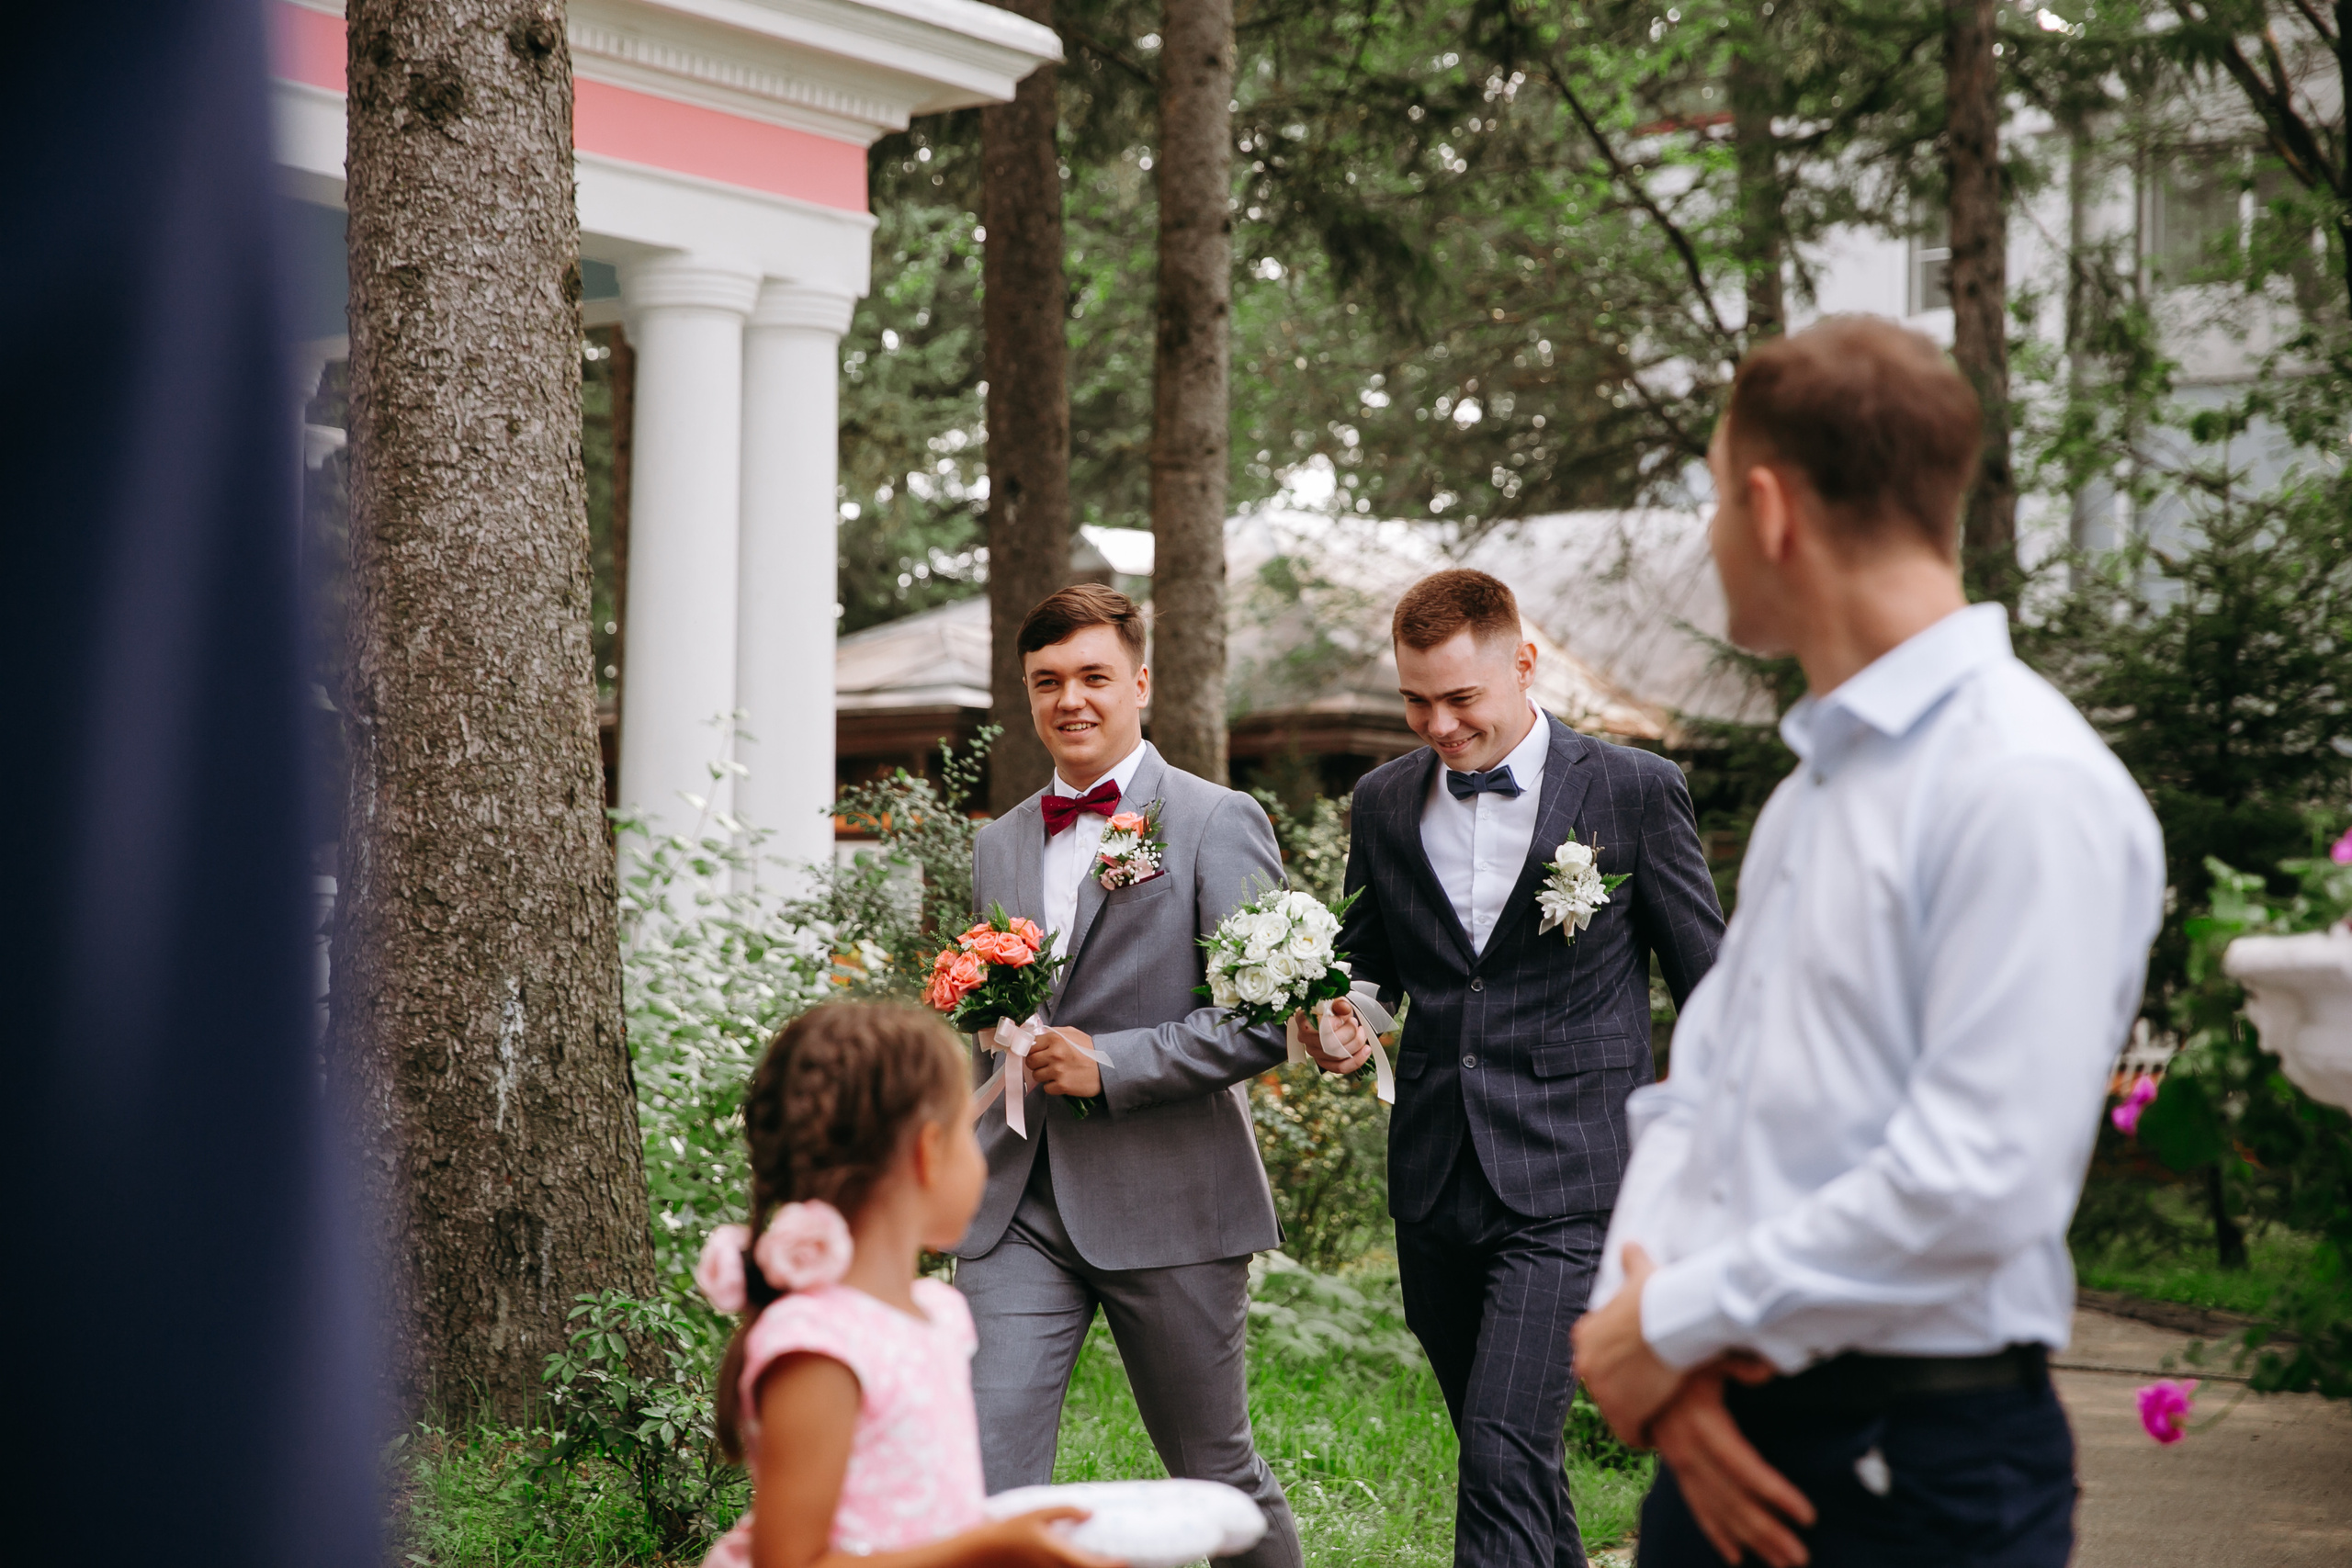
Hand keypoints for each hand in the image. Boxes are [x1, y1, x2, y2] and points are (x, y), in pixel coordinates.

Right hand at [966, 1507, 1123, 1567]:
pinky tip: (1080, 1565)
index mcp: (1059, 1554)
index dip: (1112, 1566)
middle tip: (1120, 1563)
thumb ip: (1065, 1511)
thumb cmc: (1012, 1530)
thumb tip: (1090, 1512)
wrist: (987, 1552)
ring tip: (1102, 1564)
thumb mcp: (1038, 1513)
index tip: (1126, 1560)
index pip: (1092, 1566)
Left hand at [1029, 1027, 1101, 1099]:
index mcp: (1055, 1038)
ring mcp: (1058, 1070)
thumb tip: (1035, 1036)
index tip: (1037, 1053)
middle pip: (1030, 1061)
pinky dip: (1052, 1086)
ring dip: (1044, 1076)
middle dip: (1037, 1063)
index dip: (1032, 1050)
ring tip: (1057, 1072)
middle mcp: (1055, 1054)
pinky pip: (1046, 1088)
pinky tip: (1062, 1081)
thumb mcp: (1073, 1033)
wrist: (1108, 1068)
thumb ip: (1053, 1033)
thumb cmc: (1091, 1050)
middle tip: (1047, 1064)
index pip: (1029, 1045)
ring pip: (1036, 1075)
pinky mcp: (1062, 1085)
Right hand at [1294, 998, 1373, 1073]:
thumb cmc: (1333, 1011)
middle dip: (1349, 1034)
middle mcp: (1305, 1038)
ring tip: (1361, 1033)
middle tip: (1355, 1024)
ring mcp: (1313, 1052)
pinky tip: (1366, 1050)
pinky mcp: (1324, 1063)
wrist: (1335, 1020)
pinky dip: (1357, 1060)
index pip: (1316, 1027)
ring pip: (1337, 1056)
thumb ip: (1340, 1003)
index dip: (1333, 1024)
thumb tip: (1343, 1007)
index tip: (1342, 1018)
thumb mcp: (1336, 1002)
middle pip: (1328, 1044)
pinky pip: (1341, 1067)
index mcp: (1303, 1019)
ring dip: (1356, 1044)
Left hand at [1570, 1243, 1683, 1444]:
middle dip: (1626, 1388)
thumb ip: (1631, 1261)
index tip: (1642, 1364)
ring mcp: (1600, 1391)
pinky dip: (1643, 1434)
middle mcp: (1584, 1363)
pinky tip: (1659, 1429)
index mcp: (1585, 1334)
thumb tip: (1630, 1245)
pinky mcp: (1621, 1414)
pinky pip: (1630, 1434)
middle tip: (1654, 1386)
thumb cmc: (1657, 1294)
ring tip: (1660, 1407)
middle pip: (1605, 1384)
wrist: (1667, 1320)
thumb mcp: (1640, 1272)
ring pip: (1617, 1410)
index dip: (1621, 1363)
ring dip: (1636, 1411)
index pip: (1598, 1356)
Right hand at [1650, 1365, 1814, 1567]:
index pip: (1744, 1468)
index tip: (1807, 1515)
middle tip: (1801, 1556)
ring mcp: (1680, 1465)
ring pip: (1718, 1511)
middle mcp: (1688, 1452)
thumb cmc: (1680, 1358)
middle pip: (1734, 1500)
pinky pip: (1697, 1508)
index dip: (1775, 1493)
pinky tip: (1736, 1556)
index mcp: (1702, 1424)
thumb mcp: (1707, 1354)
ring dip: (1751, 1540)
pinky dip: (1716, 1534)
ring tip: (1783, 1562)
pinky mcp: (1677, 1470)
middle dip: (1769, 1532)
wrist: (1633, 1367)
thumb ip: (1737, 1363)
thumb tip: (1769, 1368)